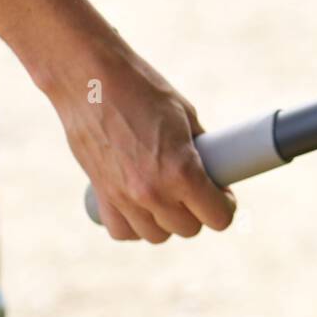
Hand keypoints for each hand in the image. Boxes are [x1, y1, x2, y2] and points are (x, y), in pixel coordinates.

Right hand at [42, 34, 235, 241]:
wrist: (90, 81)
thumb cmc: (142, 89)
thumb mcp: (186, 116)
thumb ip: (201, 149)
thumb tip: (217, 168)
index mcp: (181, 172)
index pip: (218, 217)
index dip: (226, 207)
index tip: (224, 196)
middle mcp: (153, 193)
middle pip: (189, 229)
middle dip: (199, 212)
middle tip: (198, 191)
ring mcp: (124, 198)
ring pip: (157, 235)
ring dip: (168, 221)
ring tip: (170, 196)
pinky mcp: (100, 195)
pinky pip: (123, 231)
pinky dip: (136, 224)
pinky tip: (142, 206)